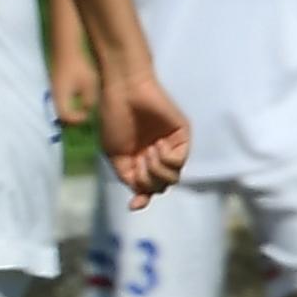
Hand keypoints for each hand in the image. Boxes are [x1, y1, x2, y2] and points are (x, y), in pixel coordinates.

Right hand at [49, 40, 97, 125]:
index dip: (76, 119)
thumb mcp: (89, 82)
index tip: (87, 114)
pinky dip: (69, 105)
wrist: (65, 49)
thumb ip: (90, 98)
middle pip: (61, 115)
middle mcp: (55, 95)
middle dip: (72, 119)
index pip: (65, 116)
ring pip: (60, 108)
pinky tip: (79, 99)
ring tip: (83, 110)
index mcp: (61, 95)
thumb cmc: (78, 65)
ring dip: (70, 112)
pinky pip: (61, 101)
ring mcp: (54, 91)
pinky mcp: (56, 87)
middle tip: (85, 116)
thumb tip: (88, 108)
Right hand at [99, 69, 192, 209]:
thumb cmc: (115, 118)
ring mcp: (170, 146)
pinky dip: (166, 159)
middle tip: (138, 162)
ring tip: (147, 152)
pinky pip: (178, 162)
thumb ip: (127, 177)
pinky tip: (157, 145)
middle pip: (160, 186)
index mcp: (140, 159)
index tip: (133, 205)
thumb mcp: (115, 155)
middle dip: (146, 181)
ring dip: (156, 171)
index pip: (147, 188)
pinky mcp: (182, 137)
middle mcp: (156, 155)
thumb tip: (139, 196)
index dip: (142, 198)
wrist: (124, 91)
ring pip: (172, 179)